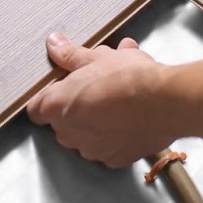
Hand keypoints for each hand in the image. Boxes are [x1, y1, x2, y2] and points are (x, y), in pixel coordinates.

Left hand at [24, 33, 176, 167]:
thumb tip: (53, 42)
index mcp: (56, 107)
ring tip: (121, 94)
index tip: (65, 87)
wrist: (165, 103)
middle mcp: (68, 134)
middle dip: (78, 103)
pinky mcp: (115, 160)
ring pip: (87, 133)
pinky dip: (117, 134)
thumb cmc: (128, 77)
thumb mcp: (97, 57)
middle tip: (99, 83)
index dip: (50, 96)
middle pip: (63, 120)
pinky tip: (132, 116)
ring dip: (98, 117)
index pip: (37, 107)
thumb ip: (70, 54)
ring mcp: (92, 150)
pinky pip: (109, 146)